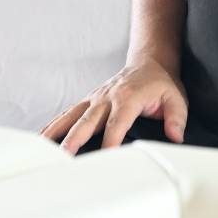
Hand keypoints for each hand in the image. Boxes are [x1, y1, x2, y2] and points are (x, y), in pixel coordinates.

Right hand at [39, 59, 187, 152]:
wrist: (149, 62)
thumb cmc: (160, 83)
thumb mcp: (176, 97)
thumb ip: (176, 117)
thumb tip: (176, 135)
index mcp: (128, 98)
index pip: (117, 123)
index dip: (110, 140)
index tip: (104, 156)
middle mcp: (107, 98)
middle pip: (88, 120)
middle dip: (75, 138)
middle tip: (63, 155)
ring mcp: (95, 99)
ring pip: (72, 115)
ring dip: (57, 131)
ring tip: (40, 148)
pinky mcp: (89, 101)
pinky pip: (69, 113)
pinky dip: (54, 125)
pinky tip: (41, 138)